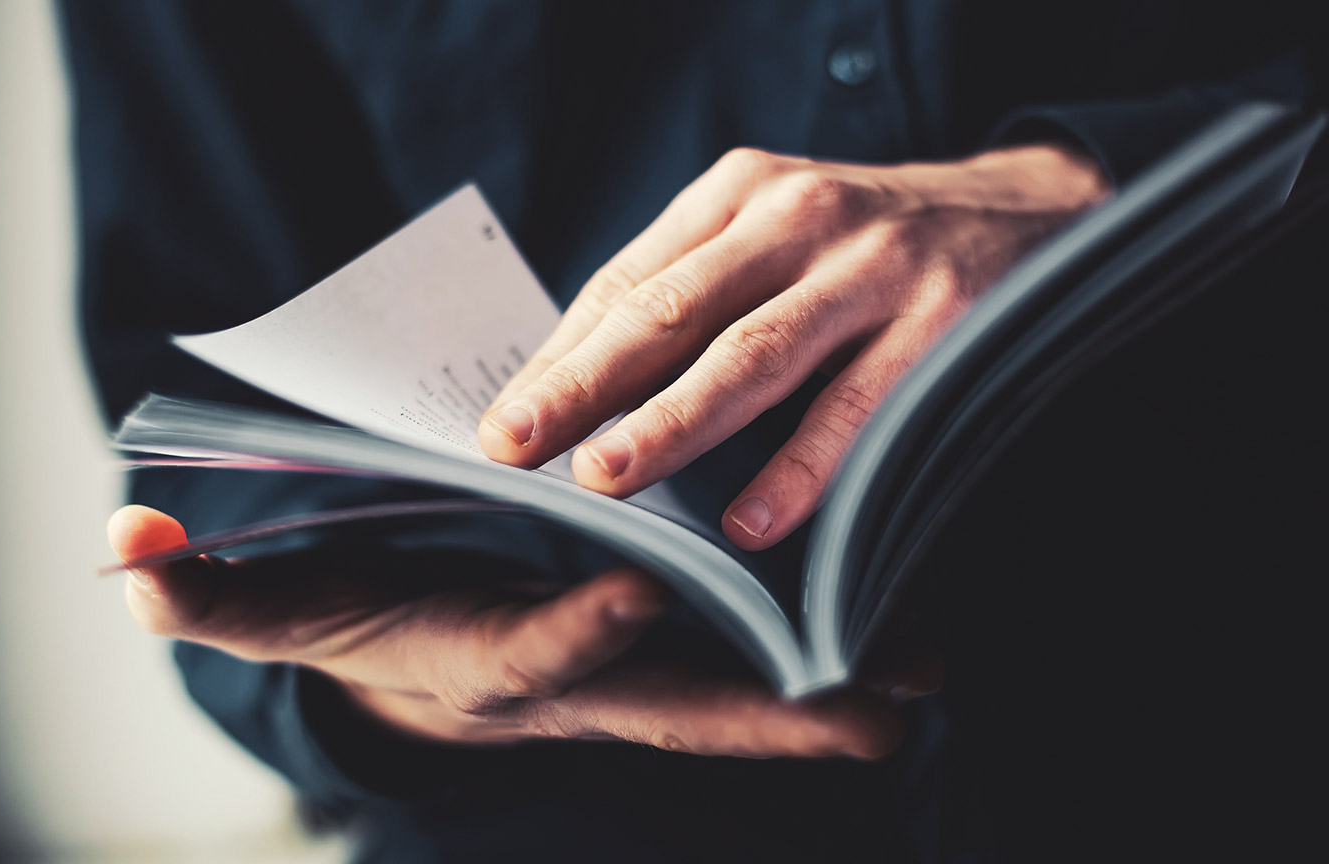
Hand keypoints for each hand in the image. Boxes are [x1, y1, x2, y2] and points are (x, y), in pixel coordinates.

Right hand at [109, 504, 923, 757]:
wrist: (407, 673)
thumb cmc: (358, 625)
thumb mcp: (278, 608)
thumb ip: (203, 592)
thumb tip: (122, 554)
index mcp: (483, 659)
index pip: (535, 654)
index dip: (579, 629)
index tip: (639, 584)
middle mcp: (572, 688)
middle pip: (681, 715)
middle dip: (770, 716)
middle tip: (880, 703)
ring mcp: (626, 688)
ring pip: (740, 708)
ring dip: (829, 699)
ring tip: (936, 670)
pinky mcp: (661, 668)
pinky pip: (754, 678)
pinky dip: (823, 670)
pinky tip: (914, 638)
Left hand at [479, 145, 1108, 548]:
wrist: (1028, 208)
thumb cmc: (867, 248)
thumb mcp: (774, 237)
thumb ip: (693, 293)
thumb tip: (579, 393)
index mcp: (737, 193)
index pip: (626, 284)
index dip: (558, 359)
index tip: (500, 425)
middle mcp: (795, 214)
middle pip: (668, 311)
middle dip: (582, 385)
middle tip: (514, 447)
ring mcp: (872, 263)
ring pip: (752, 351)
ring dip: (674, 420)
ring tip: (605, 476)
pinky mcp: (943, 317)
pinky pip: (859, 403)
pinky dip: (804, 465)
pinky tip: (752, 523)